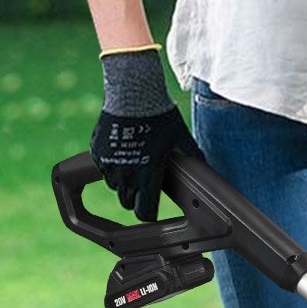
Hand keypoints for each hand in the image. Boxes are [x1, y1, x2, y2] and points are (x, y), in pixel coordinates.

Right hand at [90, 46, 203, 221]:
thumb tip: (208, 169)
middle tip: (145, 186)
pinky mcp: (97, 152)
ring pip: (114, 187)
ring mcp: (109, 164)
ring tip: (135, 168)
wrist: (134, 93)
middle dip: (136, 199)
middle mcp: (126, 174)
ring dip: (124, 183)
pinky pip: (104, 170)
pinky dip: (112, 167)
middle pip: (127, 203)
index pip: (144, 212)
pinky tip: (123, 154)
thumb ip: (193, 158)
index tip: (153, 211)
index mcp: (148, 176)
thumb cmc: (161, 117)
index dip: (149, 214)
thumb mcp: (183, 139)